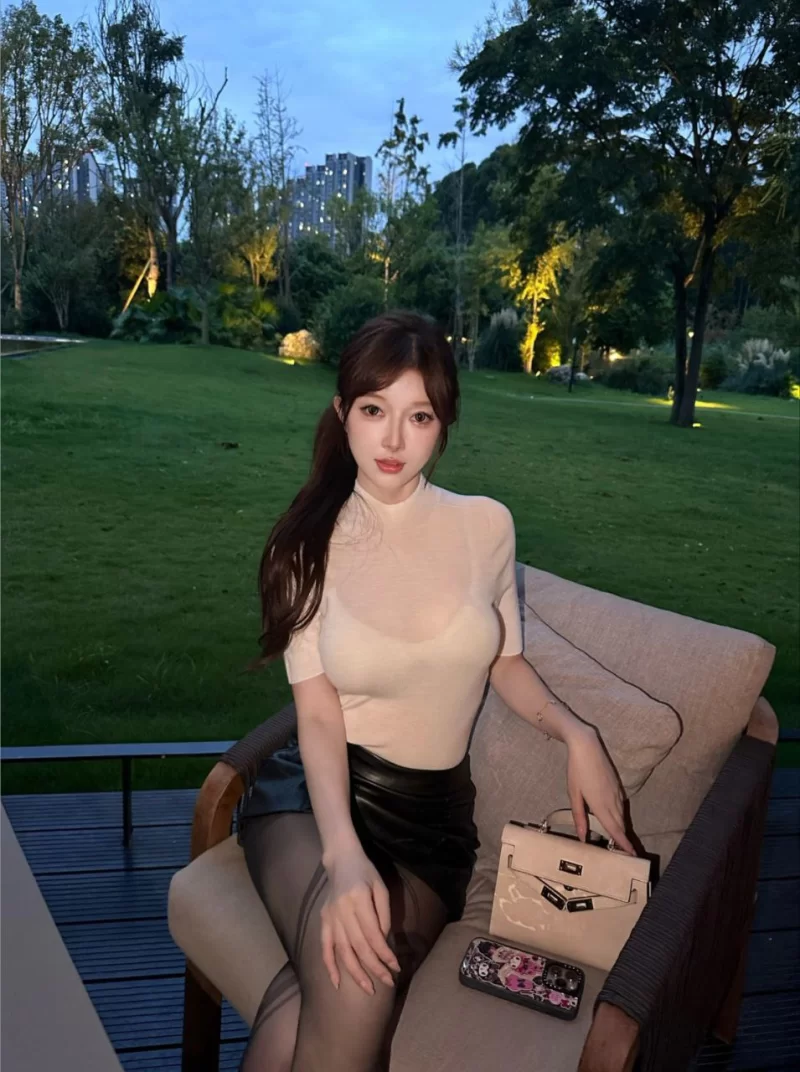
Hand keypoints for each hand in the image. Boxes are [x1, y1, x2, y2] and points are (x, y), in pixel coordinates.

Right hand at [320, 847, 400, 994]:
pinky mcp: (323, 921)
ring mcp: (330, 917)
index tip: (395, 967)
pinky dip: (329, 966)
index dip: (384, 954)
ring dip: (355, 973)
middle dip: (374, 967)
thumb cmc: (365, 872)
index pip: (373, 934)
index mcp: (358, 899)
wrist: (341, 860)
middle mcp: (342, 910)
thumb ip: (383, 914)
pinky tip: (336, 983)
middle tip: (388, 982)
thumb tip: (383, 942)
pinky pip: (324, 947)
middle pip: (359, 946)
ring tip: (369, 988)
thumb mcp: (381, 887)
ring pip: (342, 951)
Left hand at [565, 725, 635, 854]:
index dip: (623, 843)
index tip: (631, 854)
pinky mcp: (617, 785)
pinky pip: (621, 806)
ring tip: (622, 841)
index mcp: (601, 806)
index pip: (615, 830)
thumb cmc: (576, 770)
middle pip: (621, 825)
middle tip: (628, 853)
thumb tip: (583, 837)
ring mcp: (617, 792)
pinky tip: (618, 819)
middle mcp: (612, 801)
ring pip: (622, 815)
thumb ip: (579, 816)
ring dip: (623, 828)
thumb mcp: (574, 794)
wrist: (587, 747)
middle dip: (624, 840)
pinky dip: (621, 816)